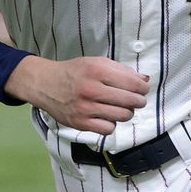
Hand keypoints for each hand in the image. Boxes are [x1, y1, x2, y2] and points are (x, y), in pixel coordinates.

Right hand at [4, 56, 149, 134]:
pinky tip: (107, 116)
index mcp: (97, 70)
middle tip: (136, 100)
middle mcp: (91, 89)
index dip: (143, 88)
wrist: (45, 84)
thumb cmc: (75, 72)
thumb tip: (145, 80)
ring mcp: (85, 108)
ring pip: (122, 116)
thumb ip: (122, 70)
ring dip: (127, 113)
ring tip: (121, 107)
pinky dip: (111, 124)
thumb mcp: (97, 62)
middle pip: (130, 101)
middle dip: (138, 101)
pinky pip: (108, 129)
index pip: (133, 84)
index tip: (143, 89)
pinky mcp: (80, 123)